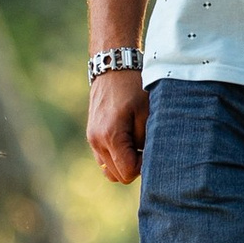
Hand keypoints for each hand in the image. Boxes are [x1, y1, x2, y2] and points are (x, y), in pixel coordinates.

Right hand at [87, 66, 147, 187]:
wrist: (112, 66)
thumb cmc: (134, 88)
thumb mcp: (148, 113)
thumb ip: (147, 141)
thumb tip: (148, 162)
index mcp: (111, 136)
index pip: (128, 172)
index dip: (144, 166)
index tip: (151, 149)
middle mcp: (97, 141)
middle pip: (118, 176)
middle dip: (134, 167)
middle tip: (146, 147)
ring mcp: (92, 139)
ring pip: (110, 171)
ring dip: (125, 164)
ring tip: (137, 144)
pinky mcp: (92, 136)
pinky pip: (104, 160)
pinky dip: (117, 157)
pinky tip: (129, 141)